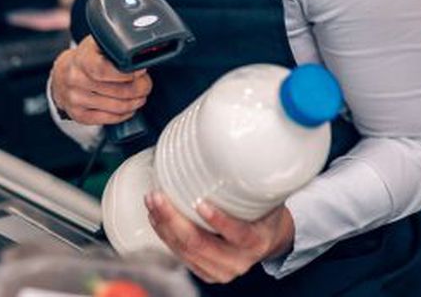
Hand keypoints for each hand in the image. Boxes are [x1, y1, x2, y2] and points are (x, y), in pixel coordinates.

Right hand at [50, 36, 151, 125]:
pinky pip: (109, 119)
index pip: (104, 70)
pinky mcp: (79, 115)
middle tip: (146, 85)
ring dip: (135, 102)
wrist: (62, 75)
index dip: (127, 73)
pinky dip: (125, 114)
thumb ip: (116, 46)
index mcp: (82, 59)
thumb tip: (142, 53)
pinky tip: (129, 107)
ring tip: (141, 95)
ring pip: (116, 107)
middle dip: (139, 89)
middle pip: (117, 91)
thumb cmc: (86, 58)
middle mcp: (76, 80)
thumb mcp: (97, 44)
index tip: (141, 71)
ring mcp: (76, 99)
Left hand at [145, 191, 294, 283]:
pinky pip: (180, 256)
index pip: (238, 234)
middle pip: (200, 244)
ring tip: (153, 202)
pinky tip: (157, 218)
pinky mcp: (205, 272)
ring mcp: (220, 271)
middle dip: (174, 220)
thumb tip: (235, 149)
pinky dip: (165, 235)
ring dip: (164, 225)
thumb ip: (253, 182)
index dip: (219, 221)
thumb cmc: (264, 213)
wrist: (267, 239)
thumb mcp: (267, 198)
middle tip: (158, 196)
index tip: (200, 203)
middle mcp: (238, 261)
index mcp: (257, 241)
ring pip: (185, 251)